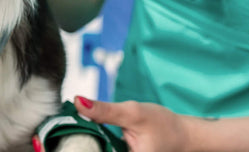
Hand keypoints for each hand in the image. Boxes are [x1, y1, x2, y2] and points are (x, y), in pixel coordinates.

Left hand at [73, 96, 190, 151]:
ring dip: (86, 138)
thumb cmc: (164, 126)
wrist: (183, 134)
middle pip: (89, 150)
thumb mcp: (133, 113)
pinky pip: (100, 148)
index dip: (78, 142)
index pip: (89, 151)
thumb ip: (105, 110)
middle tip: (71, 124)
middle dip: (81, 139)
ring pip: (93, 149)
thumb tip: (78, 101)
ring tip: (81, 126)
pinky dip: (94, 139)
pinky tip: (90, 129)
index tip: (66, 129)